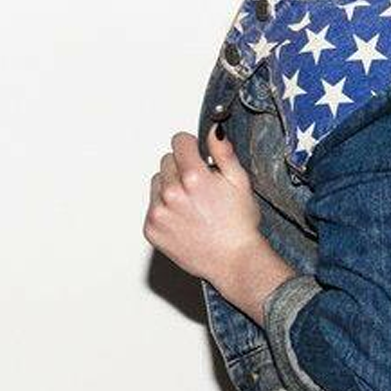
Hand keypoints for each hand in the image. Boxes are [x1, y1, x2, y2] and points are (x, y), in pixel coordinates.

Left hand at [144, 124, 263, 286]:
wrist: (234, 261)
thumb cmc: (239, 224)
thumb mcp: (240, 182)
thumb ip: (223, 152)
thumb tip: (213, 129)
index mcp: (194, 177)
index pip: (178, 142)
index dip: (191, 146)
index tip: (197, 156)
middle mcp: (172, 193)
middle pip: (166, 161)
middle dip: (181, 167)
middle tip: (199, 186)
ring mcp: (159, 212)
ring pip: (157, 182)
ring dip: (170, 187)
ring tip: (190, 204)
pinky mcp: (151, 229)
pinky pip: (152, 206)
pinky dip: (164, 208)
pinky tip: (183, 219)